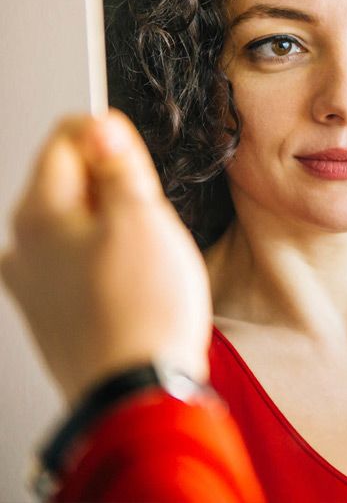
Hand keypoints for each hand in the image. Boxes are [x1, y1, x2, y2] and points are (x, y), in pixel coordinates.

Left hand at [2, 111, 211, 405]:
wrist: (137, 392)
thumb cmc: (143, 311)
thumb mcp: (143, 216)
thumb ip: (118, 165)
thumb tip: (101, 128)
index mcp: (37, 215)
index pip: (65, 139)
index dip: (108, 135)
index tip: (136, 154)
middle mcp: (22, 247)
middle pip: (69, 183)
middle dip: (114, 187)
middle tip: (150, 218)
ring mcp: (32, 284)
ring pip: (77, 226)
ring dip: (113, 227)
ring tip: (147, 258)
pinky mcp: (52, 313)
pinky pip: (79, 266)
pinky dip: (108, 263)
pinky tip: (134, 286)